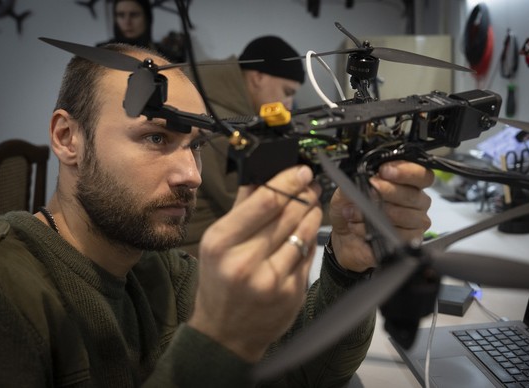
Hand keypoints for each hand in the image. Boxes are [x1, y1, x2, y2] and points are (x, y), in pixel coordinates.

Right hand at [189, 165, 321, 361]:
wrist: (225, 334)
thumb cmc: (219, 283)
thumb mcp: (216, 243)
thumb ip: (240, 208)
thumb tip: (260, 174)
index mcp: (221, 243)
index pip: (265, 201)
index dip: (289, 181)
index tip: (301, 170)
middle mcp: (245, 262)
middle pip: (288, 214)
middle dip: (305, 193)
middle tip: (311, 183)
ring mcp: (271, 280)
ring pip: (304, 232)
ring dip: (312, 211)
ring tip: (312, 202)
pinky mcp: (291, 293)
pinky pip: (308, 254)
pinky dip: (310, 237)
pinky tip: (307, 229)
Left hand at [329, 161, 433, 271]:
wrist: (343, 235)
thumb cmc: (351, 209)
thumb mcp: (347, 190)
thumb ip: (356, 180)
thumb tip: (363, 176)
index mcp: (407, 183)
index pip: (421, 174)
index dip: (405, 171)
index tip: (384, 171)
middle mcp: (416, 201)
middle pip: (413, 194)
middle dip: (387, 191)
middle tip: (369, 191)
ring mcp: (415, 222)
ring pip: (405, 215)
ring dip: (376, 212)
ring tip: (354, 212)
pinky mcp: (410, 240)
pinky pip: (400, 235)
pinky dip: (376, 229)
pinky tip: (361, 226)